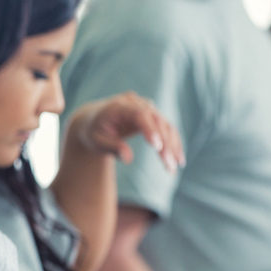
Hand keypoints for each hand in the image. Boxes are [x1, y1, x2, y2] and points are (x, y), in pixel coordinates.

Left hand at [69, 91, 184, 172]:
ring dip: (173, 145)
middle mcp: (135, 103)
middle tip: (169, 164)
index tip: (157, 146)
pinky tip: (177, 159)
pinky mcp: (153, 115)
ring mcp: (146, 107)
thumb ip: (111, 147)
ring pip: (166, 125)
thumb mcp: (96, 141)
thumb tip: (128, 158)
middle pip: (156, 120)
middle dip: (165, 143)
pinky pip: (167, 128)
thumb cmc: (93, 132)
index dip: (150, 129)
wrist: (93, 120)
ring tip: (174, 166)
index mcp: (118, 107)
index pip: (139, 114)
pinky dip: (173, 143)